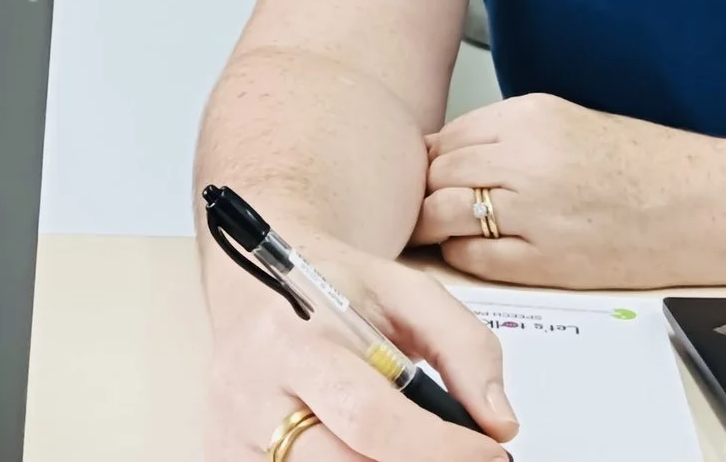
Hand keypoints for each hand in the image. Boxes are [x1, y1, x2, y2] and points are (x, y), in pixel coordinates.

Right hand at [202, 227, 516, 460]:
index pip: (370, 417)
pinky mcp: (228, 460)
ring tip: (410, 447)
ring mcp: (233, 438)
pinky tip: (365, 452)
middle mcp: (251, 393)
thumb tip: (498, 421)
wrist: (254, 282)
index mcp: (293, 338)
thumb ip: (464, 346)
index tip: (488, 451)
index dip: (438, 448)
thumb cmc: (328, 287)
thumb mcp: (404, 290)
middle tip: (458, 458)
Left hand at [417, 93, 725, 289]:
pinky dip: (461, 257)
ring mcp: (530, 210)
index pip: (444, 137)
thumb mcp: (566, 123)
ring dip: (433, 225)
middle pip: (435, 174)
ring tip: (438, 232)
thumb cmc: (645, 166)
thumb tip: (449, 154)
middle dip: (423, 192)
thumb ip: (507, 135)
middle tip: (422, 207)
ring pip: (443, 214)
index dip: (428, 160)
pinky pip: (472, 259)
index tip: (424, 175)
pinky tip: (474, 253)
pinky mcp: (543, 260)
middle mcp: (522, 157)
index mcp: (528, 116)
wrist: (704, 204)